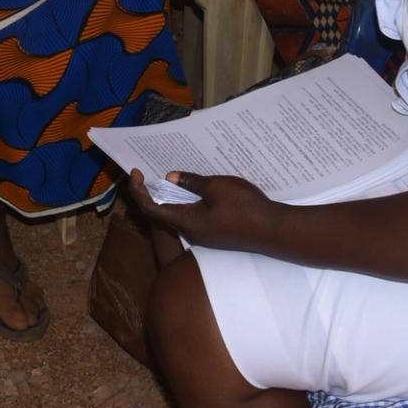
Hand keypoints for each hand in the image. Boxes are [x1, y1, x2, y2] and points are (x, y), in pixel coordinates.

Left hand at [125, 171, 277, 252]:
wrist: (272, 231)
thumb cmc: (244, 207)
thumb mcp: (215, 187)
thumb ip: (191, 182)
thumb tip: (171, 178)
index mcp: (186, 221)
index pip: (150, 208)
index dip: (138, 190)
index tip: (136, 172)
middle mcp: (190, 232)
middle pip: (161, 213)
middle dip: (152, 192)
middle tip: (150, 172)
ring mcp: (203, 236)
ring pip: (178, 215)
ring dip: (170, 197)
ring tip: (171, 176)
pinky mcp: (215, 235)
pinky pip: (193, 217)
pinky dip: (186, 203)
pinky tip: (194, 189)